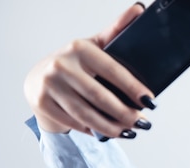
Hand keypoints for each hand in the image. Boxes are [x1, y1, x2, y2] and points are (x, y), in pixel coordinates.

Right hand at [23, 3, 153, 137]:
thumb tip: (140, 10)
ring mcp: (50, 85)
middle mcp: (62, 65)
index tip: (151, 101)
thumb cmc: (75, 63)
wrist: (38, 78)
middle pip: (100, 97)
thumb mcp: (95, 46)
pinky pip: (75, 122)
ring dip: (112, 127)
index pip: (112, 70)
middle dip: (125, 113)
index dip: (133, 88)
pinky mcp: (43, 104)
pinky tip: (109, 133)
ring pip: (87, 114)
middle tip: (143, 123)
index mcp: (79, 48)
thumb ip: (117, 31)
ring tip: (130, 132)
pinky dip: (94, 130)